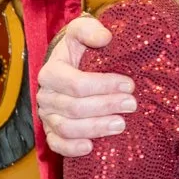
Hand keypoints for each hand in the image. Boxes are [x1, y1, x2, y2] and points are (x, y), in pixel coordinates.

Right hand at [37, 14, 129, 156]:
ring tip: (121, 125)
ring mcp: (47, 115)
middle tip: (132, 104)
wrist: (71, 63)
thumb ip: (90, 30)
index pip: (76, 83)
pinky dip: (71, 149)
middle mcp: (46, 95)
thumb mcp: (83, 31)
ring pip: (67, 128)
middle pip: (74, 107)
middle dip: (106, 106)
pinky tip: (91, 148)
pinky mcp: (52, 131)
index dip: (104, 86)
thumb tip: (105, 38)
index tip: (129, 84)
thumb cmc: (80, 47)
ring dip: (95, 128)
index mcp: (51, 71)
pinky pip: (56, 144)